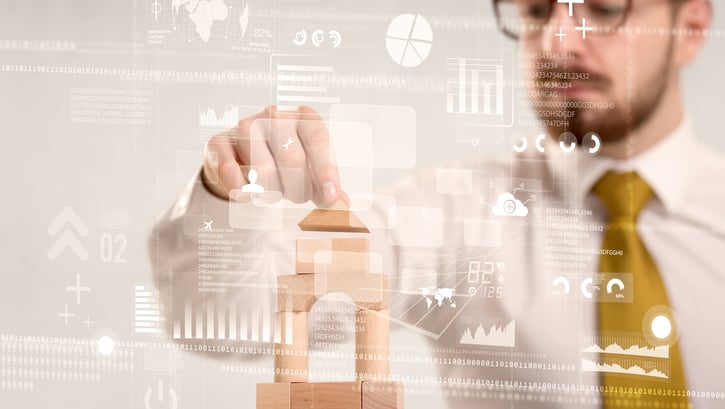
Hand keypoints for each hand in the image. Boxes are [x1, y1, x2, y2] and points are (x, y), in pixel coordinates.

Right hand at [202, 105, 346, 204]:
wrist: (240, 152)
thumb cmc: (284, 160)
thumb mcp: (310, 168)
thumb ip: (327, 187)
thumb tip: (343, 208)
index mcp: (303, 117)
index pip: (318, 141)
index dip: (326, 171)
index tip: (330, 198)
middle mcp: (274, 115)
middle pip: (293, 160)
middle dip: (298, 190)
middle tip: (297, 198)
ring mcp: (245, 126)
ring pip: (264, 172)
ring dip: (271, 193)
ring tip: (273, 191)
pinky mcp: (219, 142)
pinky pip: (232, 175)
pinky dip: (242, 191)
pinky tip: (247, 190)